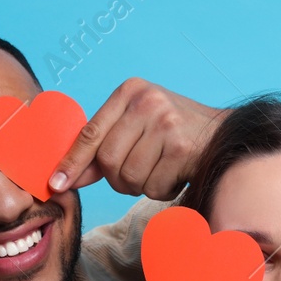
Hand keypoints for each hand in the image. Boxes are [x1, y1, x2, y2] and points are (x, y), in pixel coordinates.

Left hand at [48, 78, 226, 199]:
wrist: (225, 134)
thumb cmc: (174, 132)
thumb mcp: (136, 126)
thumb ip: (102, 147)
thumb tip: (65, 178)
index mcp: (130, 91)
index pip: (90, 133)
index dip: (72, 163)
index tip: (56, 184)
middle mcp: (147, 102)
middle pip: (108, 161)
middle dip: (118, 179)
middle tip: (137, 174)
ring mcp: (166, 123)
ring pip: (130, 178)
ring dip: (142, 186)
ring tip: (160, 169)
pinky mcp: (182, 148)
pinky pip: (154, 187)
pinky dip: (162, 189)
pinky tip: (175, 174)